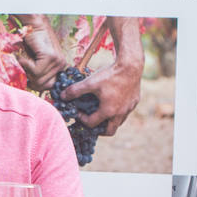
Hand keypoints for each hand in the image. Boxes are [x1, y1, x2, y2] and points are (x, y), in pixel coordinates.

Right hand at [13, 14, 71, 90]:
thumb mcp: (37, 61)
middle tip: (26, 68)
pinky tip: (24, 56)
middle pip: (44, 86)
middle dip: (31, 80)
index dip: (38, 84)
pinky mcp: (50, 57)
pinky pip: (36, 71)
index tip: (30, 78)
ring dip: (27, 71)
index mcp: (60, 67)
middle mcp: (62, 64)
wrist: (33, 25)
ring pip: (39, 79)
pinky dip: (25, 65)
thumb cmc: (32, 42)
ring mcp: (57, 61)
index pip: (50, 86)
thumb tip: (33, 87)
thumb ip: (39, 74)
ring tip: (25, 60)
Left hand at [60, 17, 143, 135]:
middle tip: (91, 122)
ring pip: (119, 122)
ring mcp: (129, 108)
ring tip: (101, 112)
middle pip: (109, 131)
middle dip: (99, 130)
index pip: (92, 123)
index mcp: (108, 111)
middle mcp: (120, 113)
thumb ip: (75, 90)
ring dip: (109, 121)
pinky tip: (113, 101)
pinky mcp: (135, 102)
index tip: (78, 112)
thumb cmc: (110, 74)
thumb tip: (62, 96)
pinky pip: (126, 112)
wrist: (131, 65)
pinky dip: (118, 112)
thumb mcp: (90, 82)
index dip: (82, 119)